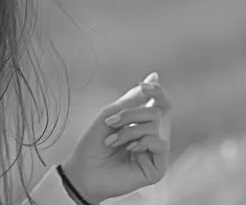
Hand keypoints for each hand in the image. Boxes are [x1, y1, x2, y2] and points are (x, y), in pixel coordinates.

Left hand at [61, 72, 172, 203]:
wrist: (84, 169)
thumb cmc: (94, 143)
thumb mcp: (111, 114)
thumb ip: (134, 98)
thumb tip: (155, 76)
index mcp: (142, 121)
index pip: (161, 102)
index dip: (157, 91)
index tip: (145, 86)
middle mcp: (152, 134)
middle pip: (156, 111)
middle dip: (130, 114)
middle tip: (110, 122)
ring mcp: (155, 151)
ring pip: (155, 126)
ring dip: (128, 131)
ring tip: (112, 142)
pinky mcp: (157, 166)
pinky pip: (159, 144)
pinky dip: (141, 142)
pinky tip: (129, 149)